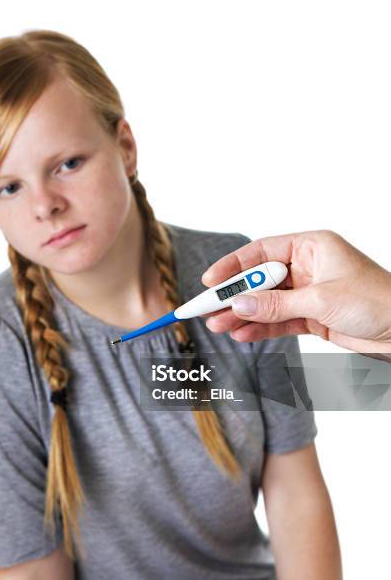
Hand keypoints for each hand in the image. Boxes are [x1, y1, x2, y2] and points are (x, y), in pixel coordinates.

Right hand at [201, 230, 390, 354]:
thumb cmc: (376, 301)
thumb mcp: (321, 300)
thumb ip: (276, 303)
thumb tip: (238, 303)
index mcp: (311, 246)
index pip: (261, 252)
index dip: (233, 265)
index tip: (210, 280)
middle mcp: (307, 266)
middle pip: (260, 279)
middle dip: (233, 295)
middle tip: (206, 308)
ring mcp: (308, 292)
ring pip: (266, 302)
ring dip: (242, 314)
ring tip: (217, 325)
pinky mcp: (311, 316)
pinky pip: (278, 320)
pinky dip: (260, 327)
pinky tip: (241, 333)